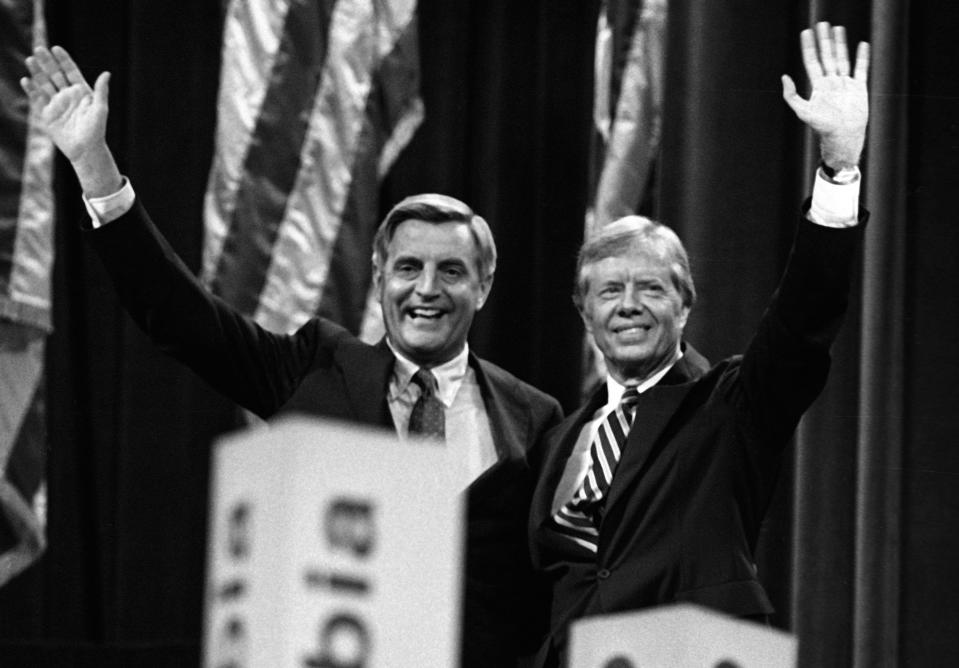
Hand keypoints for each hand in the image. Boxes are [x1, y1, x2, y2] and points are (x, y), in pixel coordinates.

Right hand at [21, 46, 109, 163]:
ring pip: (45, 83)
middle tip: (39, 48)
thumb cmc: (96, 130)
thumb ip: (101, 91)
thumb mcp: (100, 109)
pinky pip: (37, 98)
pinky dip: (31, 89)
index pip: (71, 71)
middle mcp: (67, 95)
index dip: (64, 60)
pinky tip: (26, 80)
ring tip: (30, 59)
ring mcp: (56, 103)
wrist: (85, 149)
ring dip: (37, 72)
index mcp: (81, 92)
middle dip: (47, 62)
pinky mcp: (47, 113)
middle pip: (55, 74)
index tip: (56, 48)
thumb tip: (107, 73)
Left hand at [781, 23, 869, 168]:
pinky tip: (862, 44)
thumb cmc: (822, 127)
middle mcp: (831, 83)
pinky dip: (862, 57)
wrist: (843, 137)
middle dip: (824, 40)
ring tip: (838, 28)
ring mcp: (845, 84)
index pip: (812, 61)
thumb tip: (783, 76)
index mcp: (818, 87)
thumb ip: (791, 95)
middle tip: (822, 24)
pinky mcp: (859, 88)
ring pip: (842, 59)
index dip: (809, 47)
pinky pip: (862, 69)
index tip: (806, 32)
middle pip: (827, 56)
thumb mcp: (802, 111)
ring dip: (840, 44)